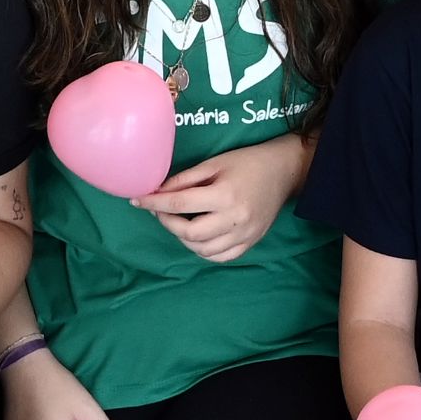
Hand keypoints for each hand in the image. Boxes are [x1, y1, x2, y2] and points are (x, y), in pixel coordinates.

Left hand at [136, 132, 304, 264]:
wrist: (283, 171)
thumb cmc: (247, 162)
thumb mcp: (214, 163)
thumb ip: (184, 179)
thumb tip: (157, 191)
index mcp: (225, 195)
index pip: (180, 204)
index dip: (154, 203)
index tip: (137, 200)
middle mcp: (235, 219)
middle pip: (189, 233)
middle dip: (167, 223)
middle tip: (159, 211)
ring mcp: (244, 235)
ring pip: (202, 250)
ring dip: (183, 238)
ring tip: (178, 222)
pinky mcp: (250, 243)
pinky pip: (220, 257)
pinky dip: (203, 250)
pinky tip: (197, 236)